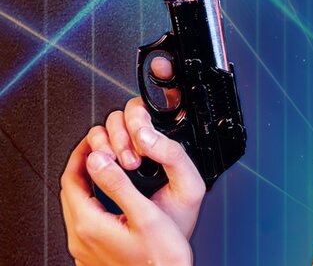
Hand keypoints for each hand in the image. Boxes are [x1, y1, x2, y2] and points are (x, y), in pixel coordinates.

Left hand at [60, 94, 204, 264]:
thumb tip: (98, 159)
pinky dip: (93, 199)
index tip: (95, 138)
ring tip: (108, 165)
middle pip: (71, 190)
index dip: (81, 153)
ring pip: (77, 205)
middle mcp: (81, 237)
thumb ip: (119, 185)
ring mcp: (85, 247)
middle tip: (101, 146)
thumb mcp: (145, 215)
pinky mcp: (94, 253)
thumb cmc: (161, 258)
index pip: (72, 178)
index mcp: (90, 224)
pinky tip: (110, 195)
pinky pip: (85, 219)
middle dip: (83, 164)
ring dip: (88, 181)